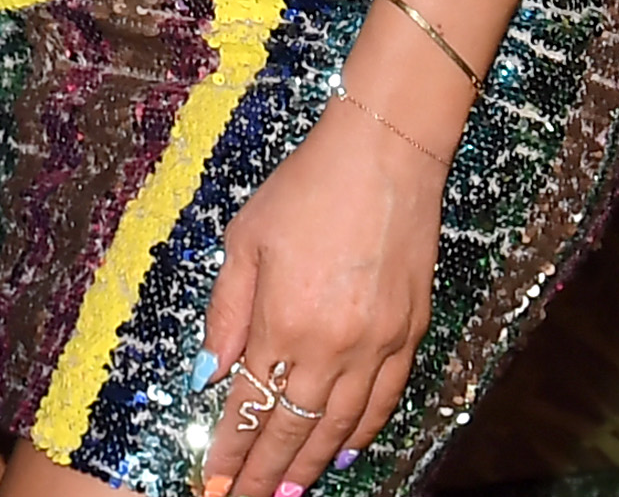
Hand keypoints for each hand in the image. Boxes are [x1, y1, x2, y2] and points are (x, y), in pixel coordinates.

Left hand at [194, 101, 441, 494]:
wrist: (386, 155)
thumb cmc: (304, 189)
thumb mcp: (244, 240)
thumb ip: (226, 312)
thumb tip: (208, 374)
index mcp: (284, 322)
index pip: (251, 406)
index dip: (231, 452)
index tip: (213, 484)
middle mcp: (334, 346)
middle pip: (295, 427)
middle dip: (265, 472)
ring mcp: (378, 344)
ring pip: (342, 426)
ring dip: (311, 462)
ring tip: (287, 489)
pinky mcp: (411, 334)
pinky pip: (384, 400)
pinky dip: (362, 432)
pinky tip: (344, 449)